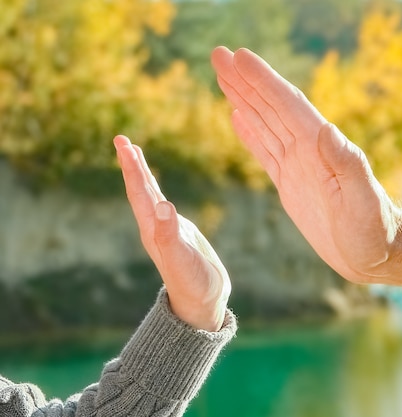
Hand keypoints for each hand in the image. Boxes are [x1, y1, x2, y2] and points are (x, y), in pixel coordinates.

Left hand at [114, 135, 230, 330]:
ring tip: (135, 155)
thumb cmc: (193, 284)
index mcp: (152, 229)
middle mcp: (155, 227)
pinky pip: (164, 205)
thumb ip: (170, 233)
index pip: (139, 191)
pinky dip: (159, 191)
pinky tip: (158, 191)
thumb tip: (163, 204)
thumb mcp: (181, 259)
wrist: (202, 305)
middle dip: (131, 164)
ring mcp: (167, 230)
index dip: (132, 168)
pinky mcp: (180, 235)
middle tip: (122, 140)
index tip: (124, 144)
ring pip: (150, 196)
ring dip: (142, 174)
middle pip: (140, 189)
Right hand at [211, 47, 401, 283]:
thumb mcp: (364, 201)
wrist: (375, 254)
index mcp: (321, 148)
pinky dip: (250, 132)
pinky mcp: (291, 183)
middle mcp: (308, 150)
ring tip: (223, 76)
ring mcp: (298, 165)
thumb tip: (327, 128)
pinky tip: (237, 116)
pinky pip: (265, 151)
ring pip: (265, 123)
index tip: (238, 57)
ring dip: (243, 99)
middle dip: (245, 80)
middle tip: (219, 54)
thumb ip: (348, 165)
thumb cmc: (374, 230)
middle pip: (271, 107)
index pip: (287, 105)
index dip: (262, 80)